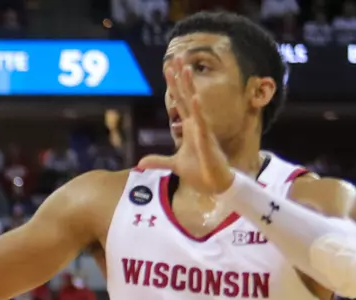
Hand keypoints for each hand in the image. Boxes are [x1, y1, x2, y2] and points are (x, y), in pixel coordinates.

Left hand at [137, 59, 232, 195]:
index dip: (174, 85)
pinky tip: (196, 99)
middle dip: (181, 78)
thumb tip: (141, 162)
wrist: (215, 185)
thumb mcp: (174, 165)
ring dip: (190, 88)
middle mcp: (197, 125)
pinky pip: (202, 124)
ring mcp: (202, 131)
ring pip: (194, 105)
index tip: (169, 68)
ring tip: (186, 70)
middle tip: (177, 57)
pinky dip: (199, 112)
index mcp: (189, 127)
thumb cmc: (199, 172)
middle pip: (187, 97)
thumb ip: (158, 161)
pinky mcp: (206, 142)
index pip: (180, 101)